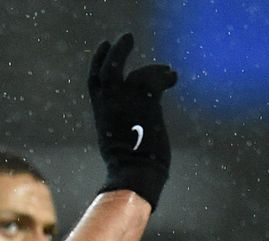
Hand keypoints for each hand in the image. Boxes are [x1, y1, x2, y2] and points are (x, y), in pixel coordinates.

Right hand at [88, 33, 177, 210]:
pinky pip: (156, 78)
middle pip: (107, 69)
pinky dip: (167, 76)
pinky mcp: (145, 102)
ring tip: (167, 71)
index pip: (95, 81)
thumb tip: (140, 124)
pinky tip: (173, 79)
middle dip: (116, 51)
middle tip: (126, 38)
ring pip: (135, 72)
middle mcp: (109, 104)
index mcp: (102, 113)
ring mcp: (126, 103)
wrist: (134, 173)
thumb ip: (123, 124)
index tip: (104, 47)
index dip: (99, 62)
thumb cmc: (129, 169)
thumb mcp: (119, 142)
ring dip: (153, 68)